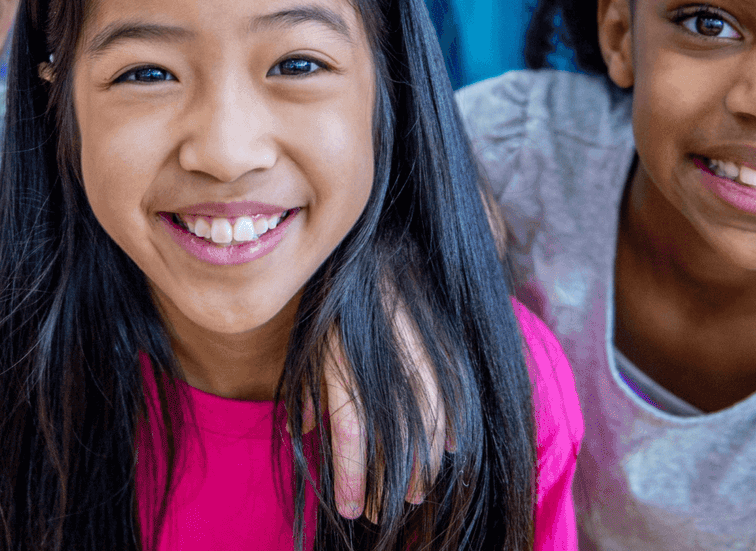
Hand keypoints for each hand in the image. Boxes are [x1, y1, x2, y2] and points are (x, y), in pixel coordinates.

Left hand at [315, 306, 447, 519]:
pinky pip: (455, 388)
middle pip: (395, 434)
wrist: (371, 242)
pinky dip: (454, 421)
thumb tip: (301, 428)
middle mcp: (382, 355)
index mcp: (342, 356)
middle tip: (382, 512)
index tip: (351, 510)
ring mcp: (416, 346)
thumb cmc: (332, 296)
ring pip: (430, 419)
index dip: (351, 476)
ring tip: (416, 491)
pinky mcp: (441, 336)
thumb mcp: (308, 338)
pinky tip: (453, 447)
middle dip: (389, 481)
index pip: (349, 430)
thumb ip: (306, 383)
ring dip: (425, 462)